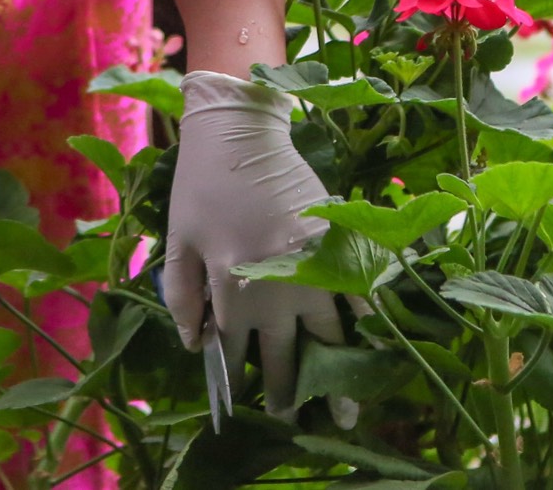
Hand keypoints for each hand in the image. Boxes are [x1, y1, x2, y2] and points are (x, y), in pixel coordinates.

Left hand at [161, 70, 342, 416]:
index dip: (240, 379)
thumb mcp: (177, 241)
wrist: (240, 133)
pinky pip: (356, 291)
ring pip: (325, 333)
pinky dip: (366, 319)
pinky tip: (375, 345)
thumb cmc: (200, 184)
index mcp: (229, 287)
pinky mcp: (332, 244)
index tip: (248, 406)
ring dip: (333, 371)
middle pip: (282, 353)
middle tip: (291, 419)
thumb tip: (195, 346)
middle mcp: (271, 287)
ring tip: (342, 406)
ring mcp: (307, 266)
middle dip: (287, 392)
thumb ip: (181, 296)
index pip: (235, 349)